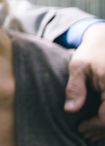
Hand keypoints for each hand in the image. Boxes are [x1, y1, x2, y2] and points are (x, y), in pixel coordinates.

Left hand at [64, 22, 104, 140]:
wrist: (104, 39)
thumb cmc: (91, 51)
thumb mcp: (78, 67)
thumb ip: (75, 88)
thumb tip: (71, 110)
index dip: (94, 125)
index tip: (80, 128)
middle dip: (100, 129)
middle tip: (83, 132)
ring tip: (90, 131)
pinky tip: (98, 121)